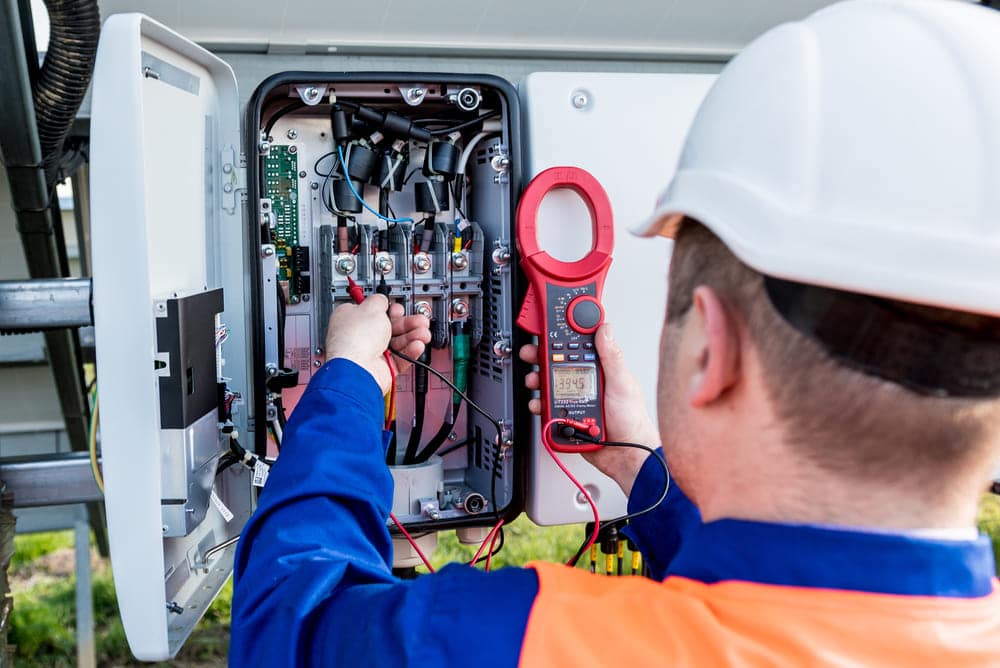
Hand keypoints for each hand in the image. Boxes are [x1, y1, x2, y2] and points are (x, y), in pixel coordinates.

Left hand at [325, 296, 430, 392]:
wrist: (358, 368)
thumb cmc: (356, 338)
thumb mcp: (371, 307)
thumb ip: (379, 301)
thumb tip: (381, 300)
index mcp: (351, 319)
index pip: (371, 311)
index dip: (387, 308)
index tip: (397, 308)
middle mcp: (360, 336)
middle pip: (389, 327)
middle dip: (407, 323)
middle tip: (419, 320)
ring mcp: (372, 353)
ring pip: (397, 342)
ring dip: (412, 336)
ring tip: (423, 333)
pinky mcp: (383, 368)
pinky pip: (401, 358)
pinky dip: (410, 351)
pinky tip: (417, 345)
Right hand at [520, 323, 659, 494]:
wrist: (625, 455)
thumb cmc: (632, 420)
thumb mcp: (622, 383)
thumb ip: (612, 357)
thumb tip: (605, 329)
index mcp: (600, 368)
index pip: (579, 346)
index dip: (564, 335)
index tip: (552, 326)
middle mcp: (586, 381)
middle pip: (559, 363)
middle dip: (542, 356)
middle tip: (531, 352)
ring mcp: (575, 397)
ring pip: (550, 384)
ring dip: (538, 380)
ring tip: (534, 380)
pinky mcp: (566, 415)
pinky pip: (548, 406)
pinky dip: (539, 404)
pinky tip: (539, 403)